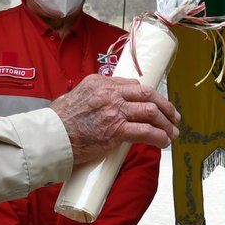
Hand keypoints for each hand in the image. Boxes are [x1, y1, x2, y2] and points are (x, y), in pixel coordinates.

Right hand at [52, 75, 180, 164]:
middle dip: (164, 105)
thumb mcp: (75, 97)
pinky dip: (159, 136)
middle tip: (173, 115)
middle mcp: (109, 93)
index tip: (153, 103)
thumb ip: (93, 98)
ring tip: (172, 132)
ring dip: (166, 123)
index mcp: (99, 82)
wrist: (51, 137)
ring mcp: (114, 111)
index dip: (146, 96)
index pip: (132, 84)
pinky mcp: (116, 130)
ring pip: (150, 111)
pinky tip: (164, 142)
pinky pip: (145, 132)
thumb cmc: (58, 122)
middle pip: (147, 94)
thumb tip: (103, 106)